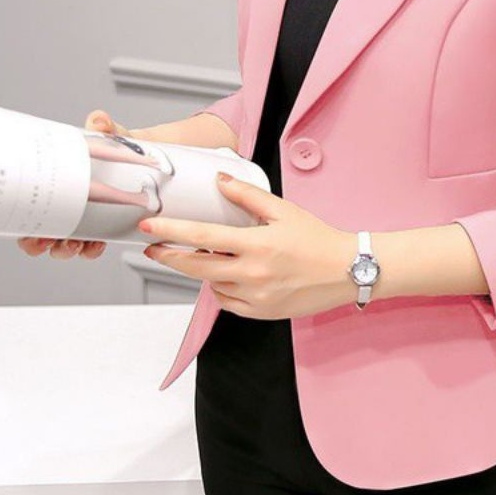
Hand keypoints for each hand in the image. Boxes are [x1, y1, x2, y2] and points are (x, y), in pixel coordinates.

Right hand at [17, 109, 136, 259]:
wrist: (143, 155)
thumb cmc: (116, 145)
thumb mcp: (108, 134)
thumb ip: (104, 126)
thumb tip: (100, 120)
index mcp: (61, 184)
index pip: (33, 209)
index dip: (28, 225)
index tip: (32, 230)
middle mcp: (67, 204)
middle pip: (42, 233)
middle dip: (43, 243)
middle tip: (52, 241)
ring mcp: (84, 218)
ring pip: (65, 245)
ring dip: (67, 249)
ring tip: (77, 244)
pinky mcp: (102, 226)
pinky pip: (91, 245)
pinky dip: (91, 249)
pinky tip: (96, 243)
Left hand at [139, 172, 357, 318]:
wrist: (346, 270)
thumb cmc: (318, 239)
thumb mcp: (284, 210)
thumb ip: (248, 196)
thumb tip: (221, 181)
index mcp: (257, 245)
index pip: (202, 238)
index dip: (171, 232)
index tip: (149, 226)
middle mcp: (253, 274)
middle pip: (196, 268)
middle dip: (170, 256)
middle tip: (155, 248)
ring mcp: (256, 297)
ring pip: (212, 285)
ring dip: (205, 271)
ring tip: (216, 256)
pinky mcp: (261, 313)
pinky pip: (228, 302)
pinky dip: (223, 289)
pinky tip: (234, 275)